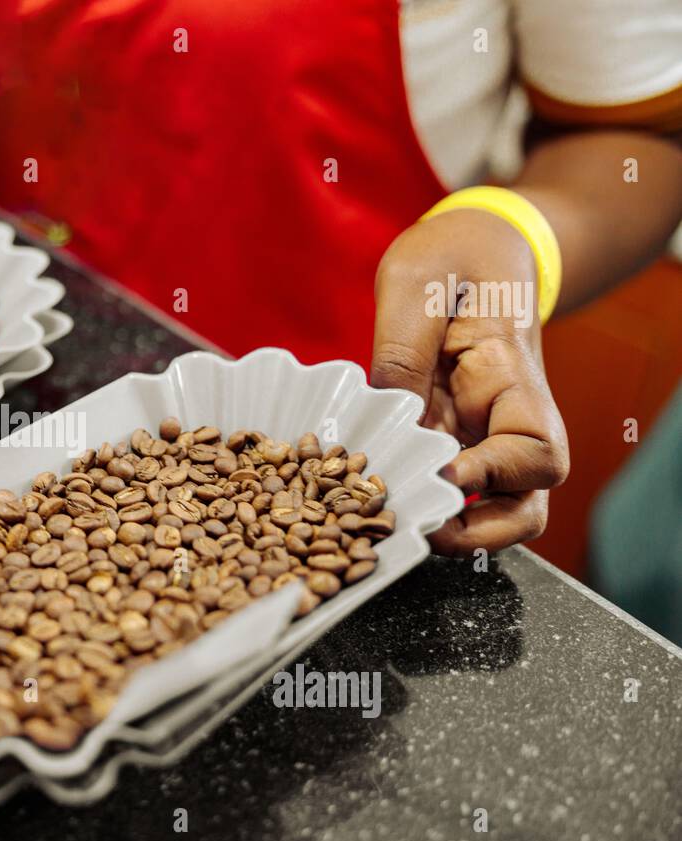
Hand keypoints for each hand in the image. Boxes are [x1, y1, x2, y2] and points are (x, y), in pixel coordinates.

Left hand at [371, 208, 569, 555]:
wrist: (473, 245)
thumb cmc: (452, 257)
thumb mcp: (416, 286)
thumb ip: (401, 351)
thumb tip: (384, 419)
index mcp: (513, 379)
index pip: (535, 453)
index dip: (492, 477)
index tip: (440, 473)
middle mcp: (507, 420)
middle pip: (524, 505)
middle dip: (478, 533)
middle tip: (415, 527)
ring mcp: (480, 435)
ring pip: (491, 508)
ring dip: (450, 527)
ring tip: (389, 524)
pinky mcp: (450, 438)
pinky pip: (445, 484)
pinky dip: (416, 498)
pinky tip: (367, 496)